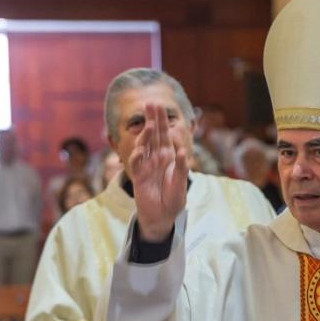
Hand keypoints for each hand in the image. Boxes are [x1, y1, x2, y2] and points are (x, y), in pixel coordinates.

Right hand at [129, 104, 188, 241]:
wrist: (162, 217)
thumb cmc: (173, 200)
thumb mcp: (181, 184)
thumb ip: (182, 169)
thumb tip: (183, 151)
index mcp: (169, 157)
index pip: (165, 135)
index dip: (162, 120)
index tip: (159, 105)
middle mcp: (156, 158)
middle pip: (153, 135)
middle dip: (152, 119)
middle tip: (149, 103)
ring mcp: (147, 166)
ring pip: (144, 146)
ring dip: (146, 135)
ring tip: (150, 124)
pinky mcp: (139, 177)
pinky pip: (136, 163)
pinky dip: (138, 156)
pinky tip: (141, 149)